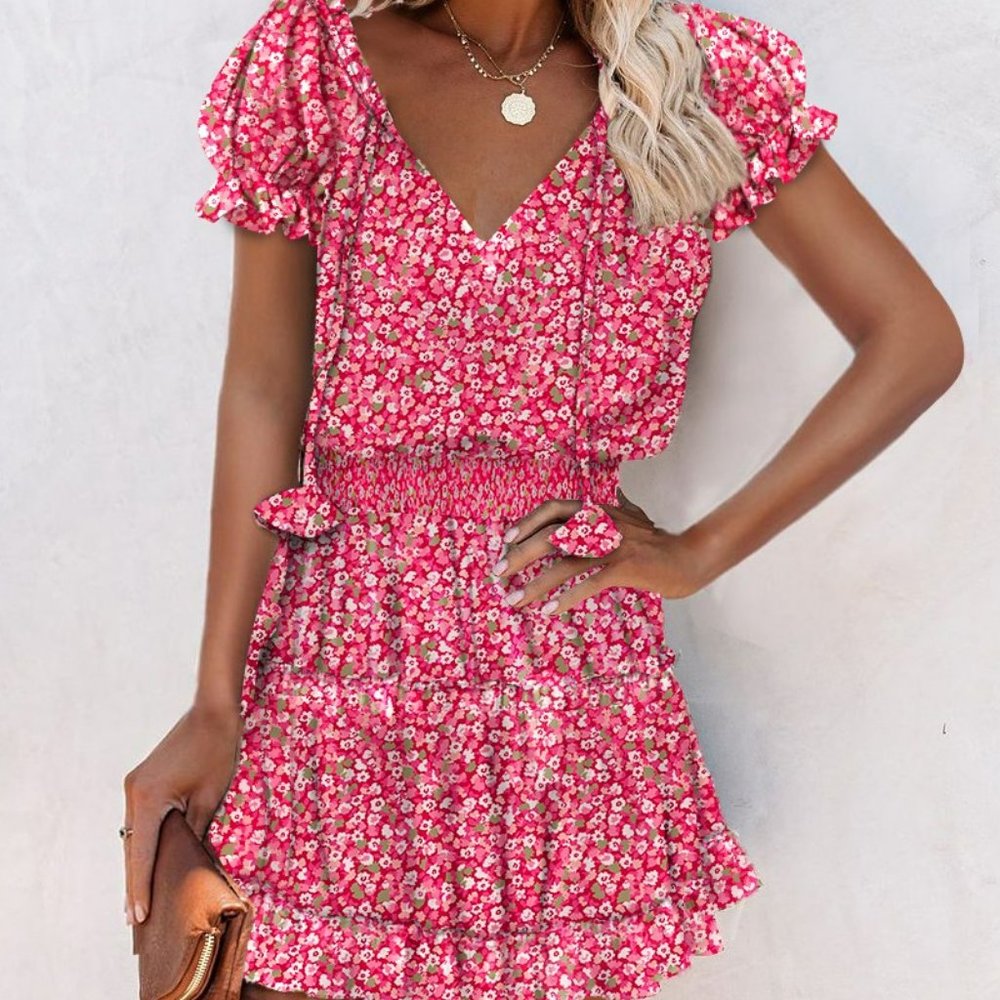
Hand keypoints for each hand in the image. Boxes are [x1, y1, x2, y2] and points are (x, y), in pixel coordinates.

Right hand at [121, 701, 243, 927]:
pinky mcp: (143, 779)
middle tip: (135, 921)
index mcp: (148, 799)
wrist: (214, 711)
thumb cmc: (217, 751)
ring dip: (138, 862)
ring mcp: (136, 784)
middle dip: (135, 882)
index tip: (138, 917)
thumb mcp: (209, 798)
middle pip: (133, 847)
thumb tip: (187, 860)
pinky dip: (144, 841)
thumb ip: (193, 832)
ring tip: (139, 899)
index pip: (142, 853)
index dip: (141, 887)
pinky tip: (149, 861)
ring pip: (134, 833)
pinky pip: (141, 818)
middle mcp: (134, 792)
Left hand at [491, 487, 712, 611]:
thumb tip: (617, 495)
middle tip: (498, 575)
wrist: (689, 558)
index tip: (505, 539)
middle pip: (549, 537)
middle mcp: (600, 524)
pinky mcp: (625, 567)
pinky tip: (549, 610)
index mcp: (597, 510)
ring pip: (564, 564)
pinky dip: (566, 597)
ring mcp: (612, 545)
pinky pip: (588, 583)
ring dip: (535, 584)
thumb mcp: (634, 517)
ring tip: (515, 600)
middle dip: (518, 556)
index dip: (527, 522)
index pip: (553, 509)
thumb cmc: (657, 542)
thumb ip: (620, 506)